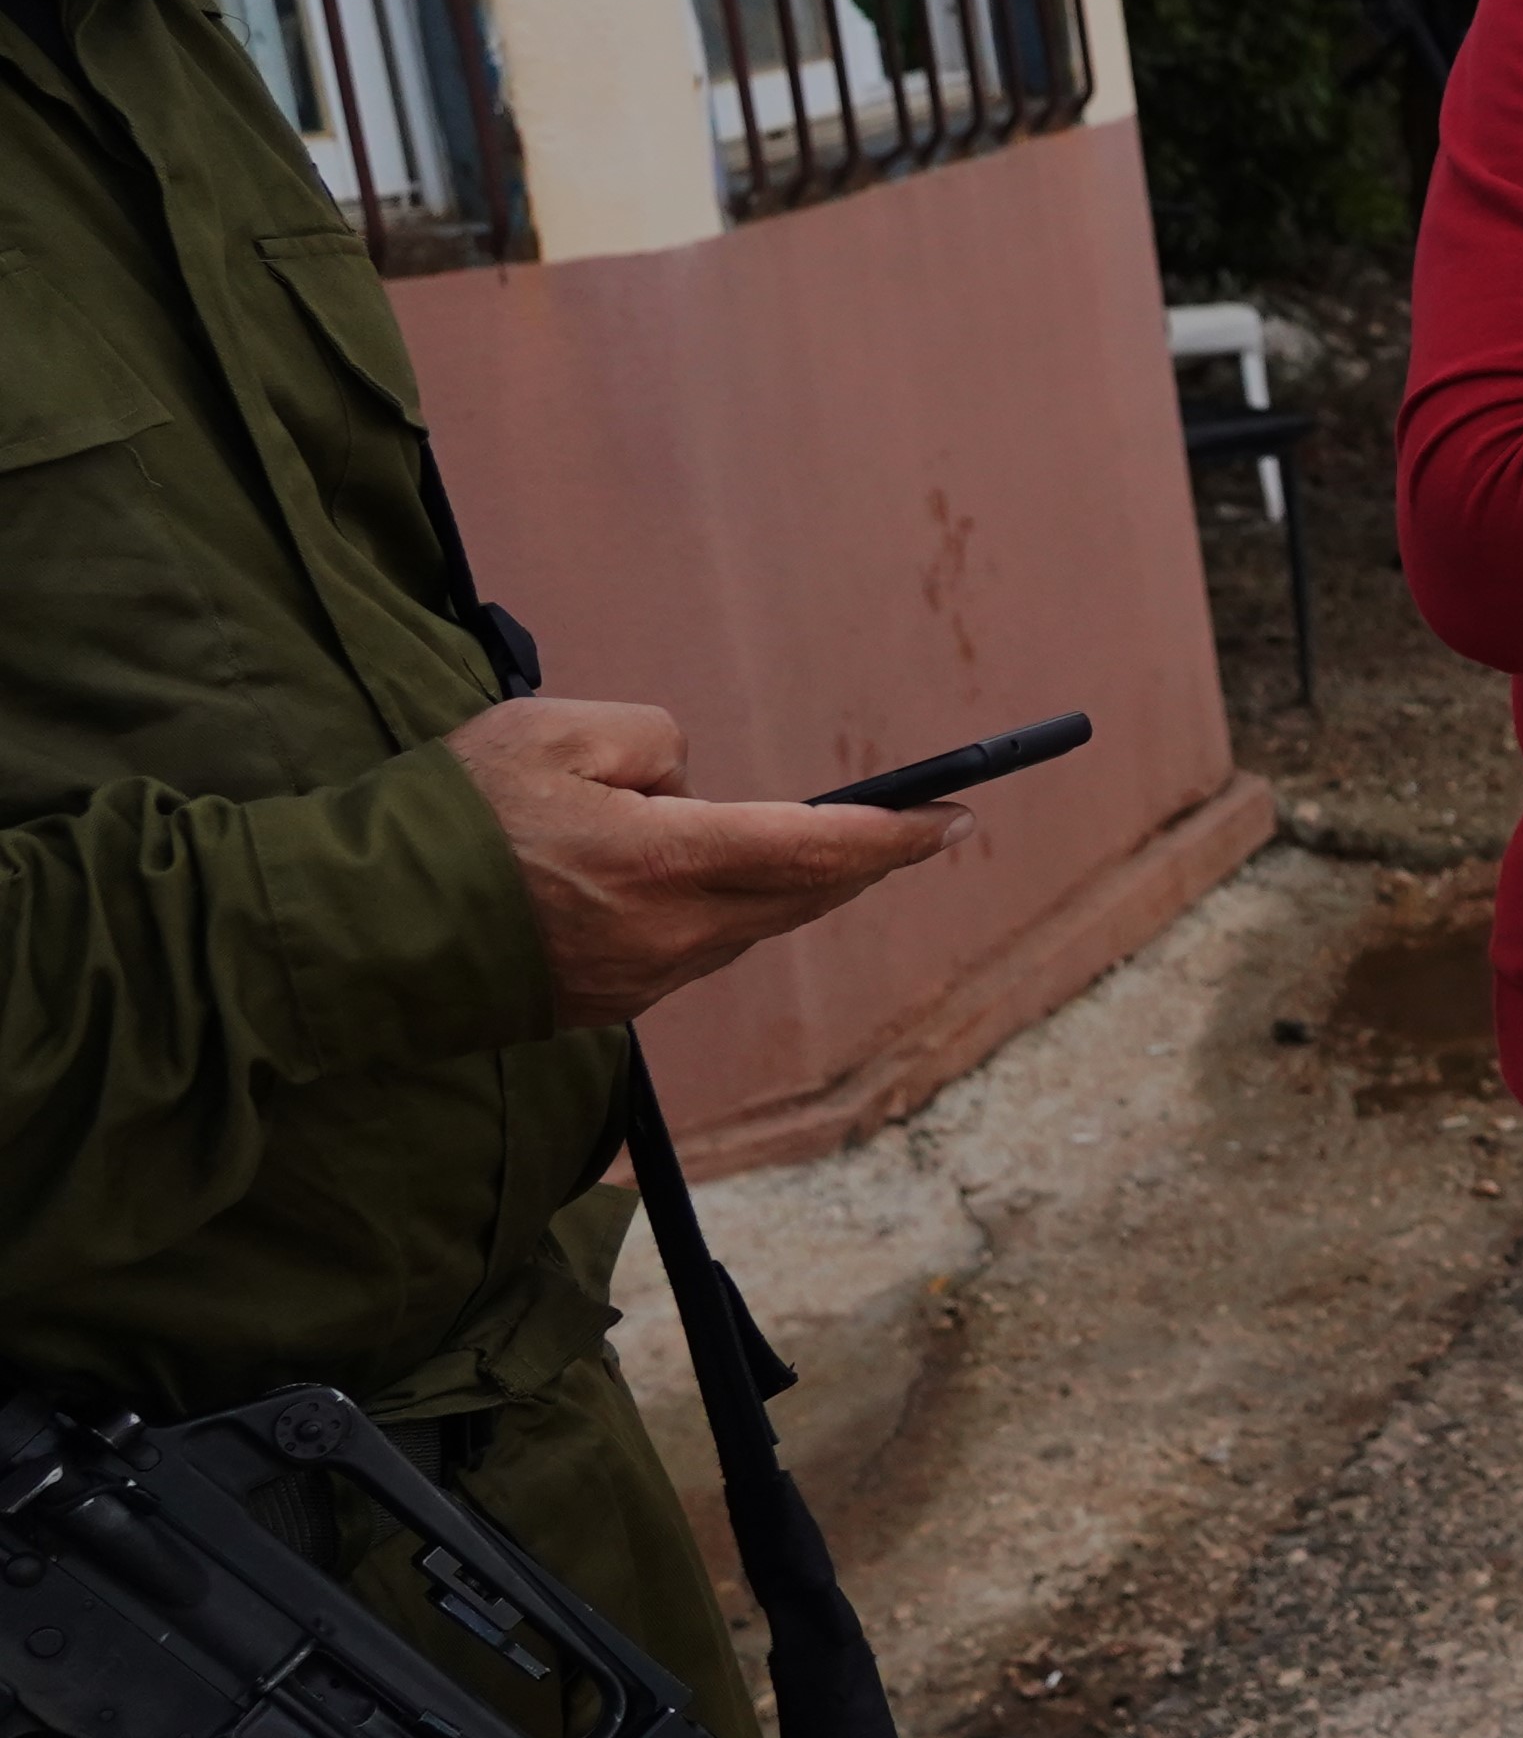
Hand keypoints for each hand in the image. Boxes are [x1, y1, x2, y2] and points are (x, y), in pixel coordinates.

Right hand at [445, 696, 962, 1029]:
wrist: (351, 932)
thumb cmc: (447, 818)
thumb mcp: (552, 730)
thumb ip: (651, 743)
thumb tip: (690, 788)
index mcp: (670, 863)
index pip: (820, 847)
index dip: (898, 835)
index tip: (955, 819)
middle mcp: (673, 936)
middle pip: (801, 895)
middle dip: (861, 862)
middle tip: (909, 831)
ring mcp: (642, 982)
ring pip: (745, 926)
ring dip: (777, 885)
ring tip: (795, 842)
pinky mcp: (607, 1007)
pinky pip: (689, 951)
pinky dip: (711, 915)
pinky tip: (693, 886)